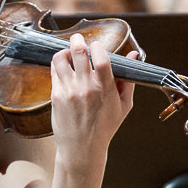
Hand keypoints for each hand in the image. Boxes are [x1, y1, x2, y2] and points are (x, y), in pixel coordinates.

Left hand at [49, 34, 135, 162]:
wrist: (81, 149)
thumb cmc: (105, 127)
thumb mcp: (124, 105)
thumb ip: (128, 79)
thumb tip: (134, 55)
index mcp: (105, 90)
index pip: (101, 59)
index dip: (98, 46)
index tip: (97, 46)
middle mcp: (86, 89)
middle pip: (78, 52)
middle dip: (78, 40)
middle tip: (78, 39)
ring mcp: (69, 92)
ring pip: (61, 59)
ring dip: (66, 52)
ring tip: (70, 53)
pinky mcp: (56, 96)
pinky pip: (54, 72)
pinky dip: (59, 65)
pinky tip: (64, 67)